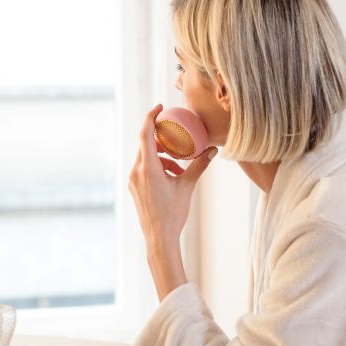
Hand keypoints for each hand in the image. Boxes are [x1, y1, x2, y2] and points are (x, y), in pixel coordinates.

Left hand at [128, 104, 216, 298]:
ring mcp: (133, 180)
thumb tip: (213, 150)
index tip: (160, 107)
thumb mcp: (188, 186)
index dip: (151, 117)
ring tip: (179, 165)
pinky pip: (143, 169)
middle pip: (145, 145)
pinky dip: (157, 166)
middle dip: (161, 138)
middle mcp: (136, 172)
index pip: (145, 134)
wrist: (159, 238)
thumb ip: (199, 165)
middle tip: (176, 135)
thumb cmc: (173, 213)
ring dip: (162, 156)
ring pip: (145, 158)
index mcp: (148, 168)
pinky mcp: (134, 188)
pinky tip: (173, 176)